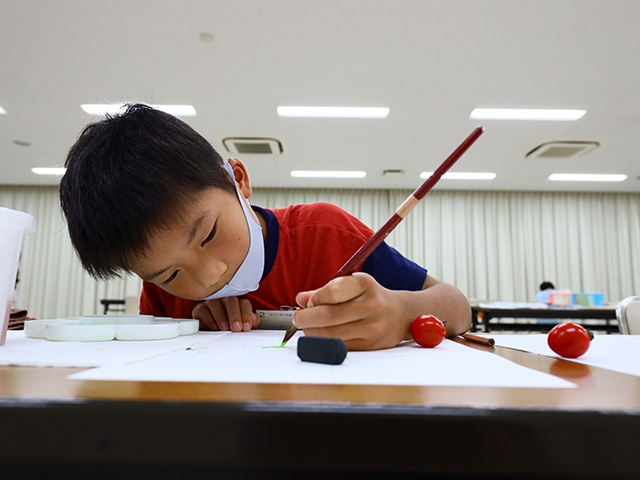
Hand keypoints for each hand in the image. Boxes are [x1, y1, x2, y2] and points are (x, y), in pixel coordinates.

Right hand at [192, 296, 259, 331]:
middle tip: (236, 328)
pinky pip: (202, 310)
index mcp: (238, 302)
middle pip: (231, 300)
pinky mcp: (200, 309)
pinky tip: (214, 327)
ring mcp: (211, 303)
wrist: (212, 330)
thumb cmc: (229, 325)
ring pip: (215, 302)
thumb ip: (250, 322)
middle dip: (234, 315)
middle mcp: (224, 299)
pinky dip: (208, 319)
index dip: (246, 315)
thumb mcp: (242, 325)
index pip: (244, 303)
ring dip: (221, 316)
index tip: (246, 327)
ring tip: (225, 328)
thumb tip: (254, 321)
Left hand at [293, 272, 408, 350]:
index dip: (315, 298)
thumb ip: (325, 291)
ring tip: (308, 327)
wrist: (401, 314)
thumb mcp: (352, 285)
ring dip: (312, 332)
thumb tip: (301, 299)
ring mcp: (371, 327)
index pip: (333, 291)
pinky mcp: (369, 345)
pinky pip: (339, 345)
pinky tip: (321, 335)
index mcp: (365, 284)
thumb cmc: (371, 297)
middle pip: (328, 316)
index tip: (308, 301)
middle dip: (306, 318)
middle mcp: (371, 305)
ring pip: (331, 334)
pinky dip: (324, 342)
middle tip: (298, 317)